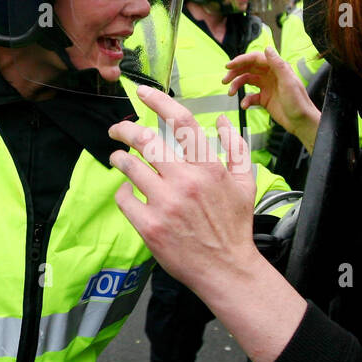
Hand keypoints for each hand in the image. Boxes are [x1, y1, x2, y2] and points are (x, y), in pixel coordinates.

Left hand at [108, 85, 259, 295]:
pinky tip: (127, 190)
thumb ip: (236, 147)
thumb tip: (223, 120)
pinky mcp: (150, 226)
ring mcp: (165, 204)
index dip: (158, 101)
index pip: (181, 121)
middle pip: (146, 139)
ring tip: (117, 158)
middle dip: (124, 129)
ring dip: (119, 158)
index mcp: (209, 167)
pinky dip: (122, 190)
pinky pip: (124, 198)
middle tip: (116, 129)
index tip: (142, 92)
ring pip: (130, 166)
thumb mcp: (245, 183)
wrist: (226, 268)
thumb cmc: (235, 225)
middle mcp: (186, 181)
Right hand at [223, 46, 320, 148]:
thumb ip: (278, 64)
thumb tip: (267, 48)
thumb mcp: (288, 82)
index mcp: (276, 68)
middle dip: (235, 73)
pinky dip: (245, 100)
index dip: (241, 60)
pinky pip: (250, 97)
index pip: (255, 59)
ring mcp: (267, 87)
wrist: (301, 122)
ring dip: (237, 85)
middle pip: (248, 68)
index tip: (228, 66)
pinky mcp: (264, 99)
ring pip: (247, 81)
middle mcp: (270, 75)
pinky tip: (244, 106)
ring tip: (230, 93)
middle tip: (224, 80)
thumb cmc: (298, 102)